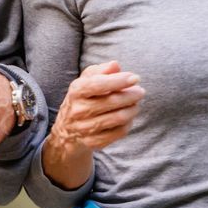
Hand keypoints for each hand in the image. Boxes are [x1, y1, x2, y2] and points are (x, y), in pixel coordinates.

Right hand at [40, 61, 142, 188]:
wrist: (67, 129)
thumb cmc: (83, 99)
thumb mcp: (86, 81)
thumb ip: (100, 70)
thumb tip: (115, 65)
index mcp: (76, 91)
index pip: (98, 84)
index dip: (118, 80)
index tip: (135, 78)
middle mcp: (78, 110)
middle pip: (111, 102)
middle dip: (131, 95)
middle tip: (140, 91)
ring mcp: (84, 128)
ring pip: (118, 118)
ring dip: (132, 109)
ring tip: (136, 104)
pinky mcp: (93, 142)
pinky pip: (118, 133)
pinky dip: (128, 124)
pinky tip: (128, 118)